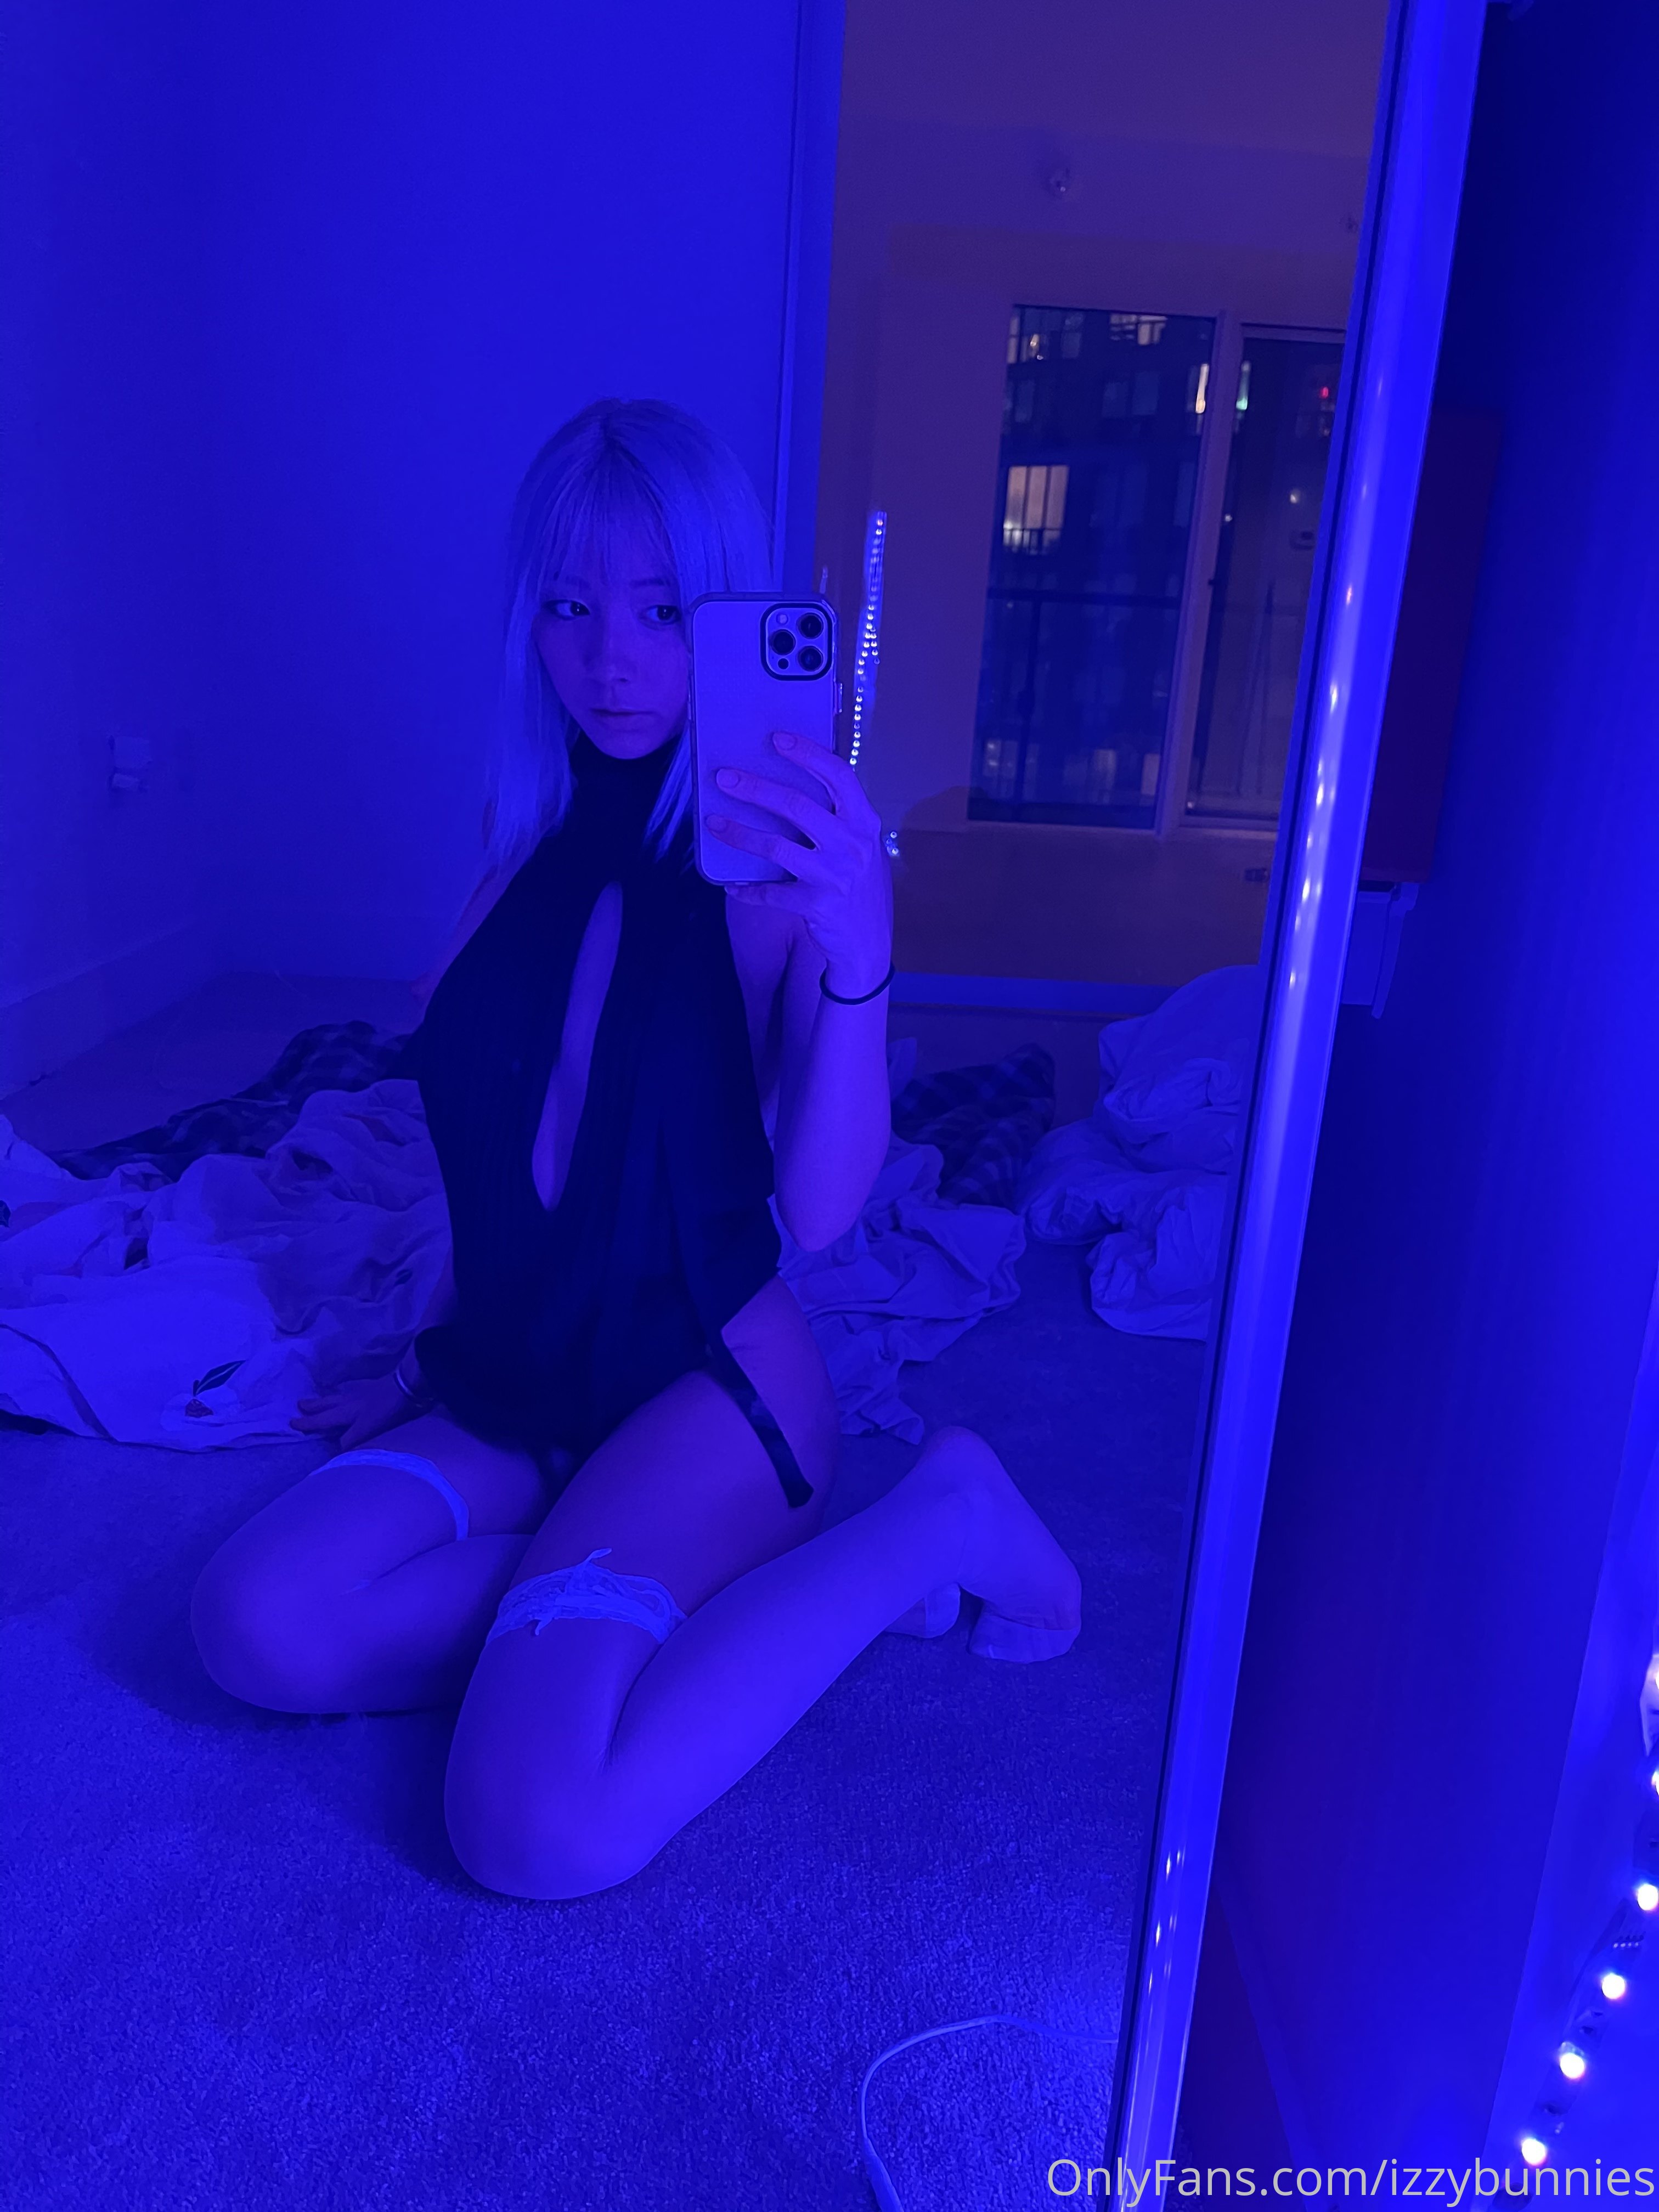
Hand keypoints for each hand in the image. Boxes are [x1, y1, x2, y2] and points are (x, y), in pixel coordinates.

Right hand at [292, 1372, 415, 1448]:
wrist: (406, 1385)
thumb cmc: (388, 1411)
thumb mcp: (368, 1430)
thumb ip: (352, 1440)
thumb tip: (337, 1448)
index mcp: (346, 1413)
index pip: (323, 1421)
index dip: (309, 1424)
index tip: (293, 1424)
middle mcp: (348, 1401)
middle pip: (326, 1405)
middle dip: (312, 1408)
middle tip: (298, 1406)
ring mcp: (359, 1391)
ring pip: (335, 1395)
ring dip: (323, 1398)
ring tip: (315, 1399)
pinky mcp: (370, 1385)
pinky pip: (351, 1386)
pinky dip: (343, 1388)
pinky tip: (344, 1388)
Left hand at [706, 731, 892, 993]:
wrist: (869, 946)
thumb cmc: (859, 889)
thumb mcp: (860, 848)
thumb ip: (838, 821)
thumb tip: (792, 788)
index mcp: (865, 823)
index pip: (838, 776)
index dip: (807, 754)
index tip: (776, 738)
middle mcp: (852, 845)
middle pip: (796, 805)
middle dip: (755, 788)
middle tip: (723, 778)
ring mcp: (835, 875)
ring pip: (776, 846)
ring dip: (739, 833)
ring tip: (713, 823)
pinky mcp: (816, 905)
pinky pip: (771, 893)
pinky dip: (748, 890)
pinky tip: (732, 885)